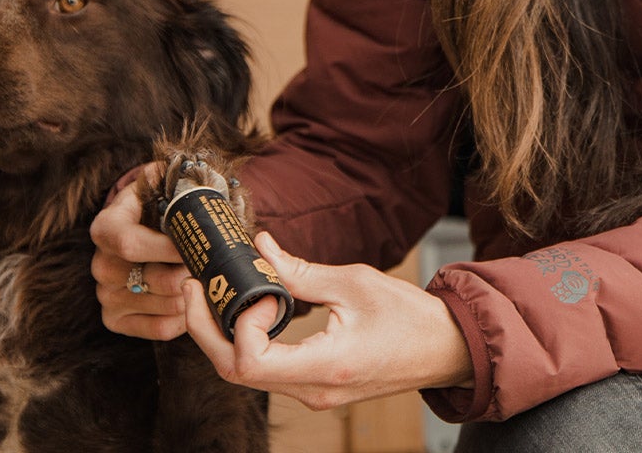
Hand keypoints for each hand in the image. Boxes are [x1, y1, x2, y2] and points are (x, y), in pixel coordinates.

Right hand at [90, 162, 193, 339]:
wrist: (139, 234)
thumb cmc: (157, 208)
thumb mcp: (162, 186)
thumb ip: (177, 180)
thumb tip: (200, 179)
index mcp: (105, 228)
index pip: (129, 243)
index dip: (168, 248)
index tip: (198, 245)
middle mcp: (100, 265)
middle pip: (156, 280)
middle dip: (192, 274)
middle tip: (213, 265)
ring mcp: (106, 295)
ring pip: (165, 304)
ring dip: (194, 295)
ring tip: (206, 278)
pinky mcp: (114, 320)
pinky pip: (160, 328)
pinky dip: (184, 318)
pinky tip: (193, 300)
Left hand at [182, 231, 472, 410]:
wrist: (445, 350)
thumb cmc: (410, 318)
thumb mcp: (355, 283)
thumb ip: (301, 270)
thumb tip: (260, 246)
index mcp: (325, 366)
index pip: (249, 361)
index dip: (240, 322)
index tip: (265, 291)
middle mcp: (312, 390)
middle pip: (234, 373)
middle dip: (205, 330)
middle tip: (196, 289)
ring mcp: (312, 395)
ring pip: (244, 375)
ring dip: (224, 335)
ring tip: (220, 294)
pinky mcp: (314, 388)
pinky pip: (265, 372)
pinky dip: (248, 342)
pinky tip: (251, 311)